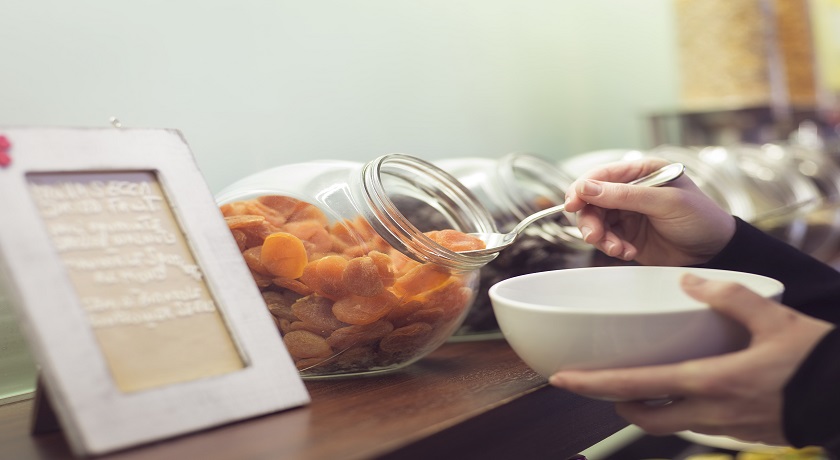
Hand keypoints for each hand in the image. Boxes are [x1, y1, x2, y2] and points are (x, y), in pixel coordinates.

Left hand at [548, 274, 834, 445]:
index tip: (562, 379)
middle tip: (598, 384)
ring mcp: (726, 427)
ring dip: (646, 408)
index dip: (594, 384)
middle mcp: (711, 410)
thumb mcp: (775, 318)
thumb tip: (689, 282)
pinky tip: (684, 389)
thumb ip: (729, 296)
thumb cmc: (818, 360)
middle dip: (614, 402)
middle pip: (644, 416)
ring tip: (635, 386)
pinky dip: (678, 410)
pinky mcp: (743, 433)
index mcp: (710, 381)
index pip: (636, 386)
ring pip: (668, 424)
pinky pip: (696, 424)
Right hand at [563, 158, 735, 265]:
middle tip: (596, 236)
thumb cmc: (701, 218)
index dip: (582, 189)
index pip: (601, 176)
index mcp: (641, 172)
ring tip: (618, 249)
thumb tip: (586, 188)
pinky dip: (612, 247)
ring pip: (595, 222)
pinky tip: (627, 252)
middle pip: (591, 201)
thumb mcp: (666, 202)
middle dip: (591, 220)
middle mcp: (630, 191)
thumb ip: (625, 195)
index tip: (573, 204)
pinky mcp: (627, 235)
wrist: (716, 251)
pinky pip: (606, 239)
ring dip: (602, 238)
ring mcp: (627, 214)